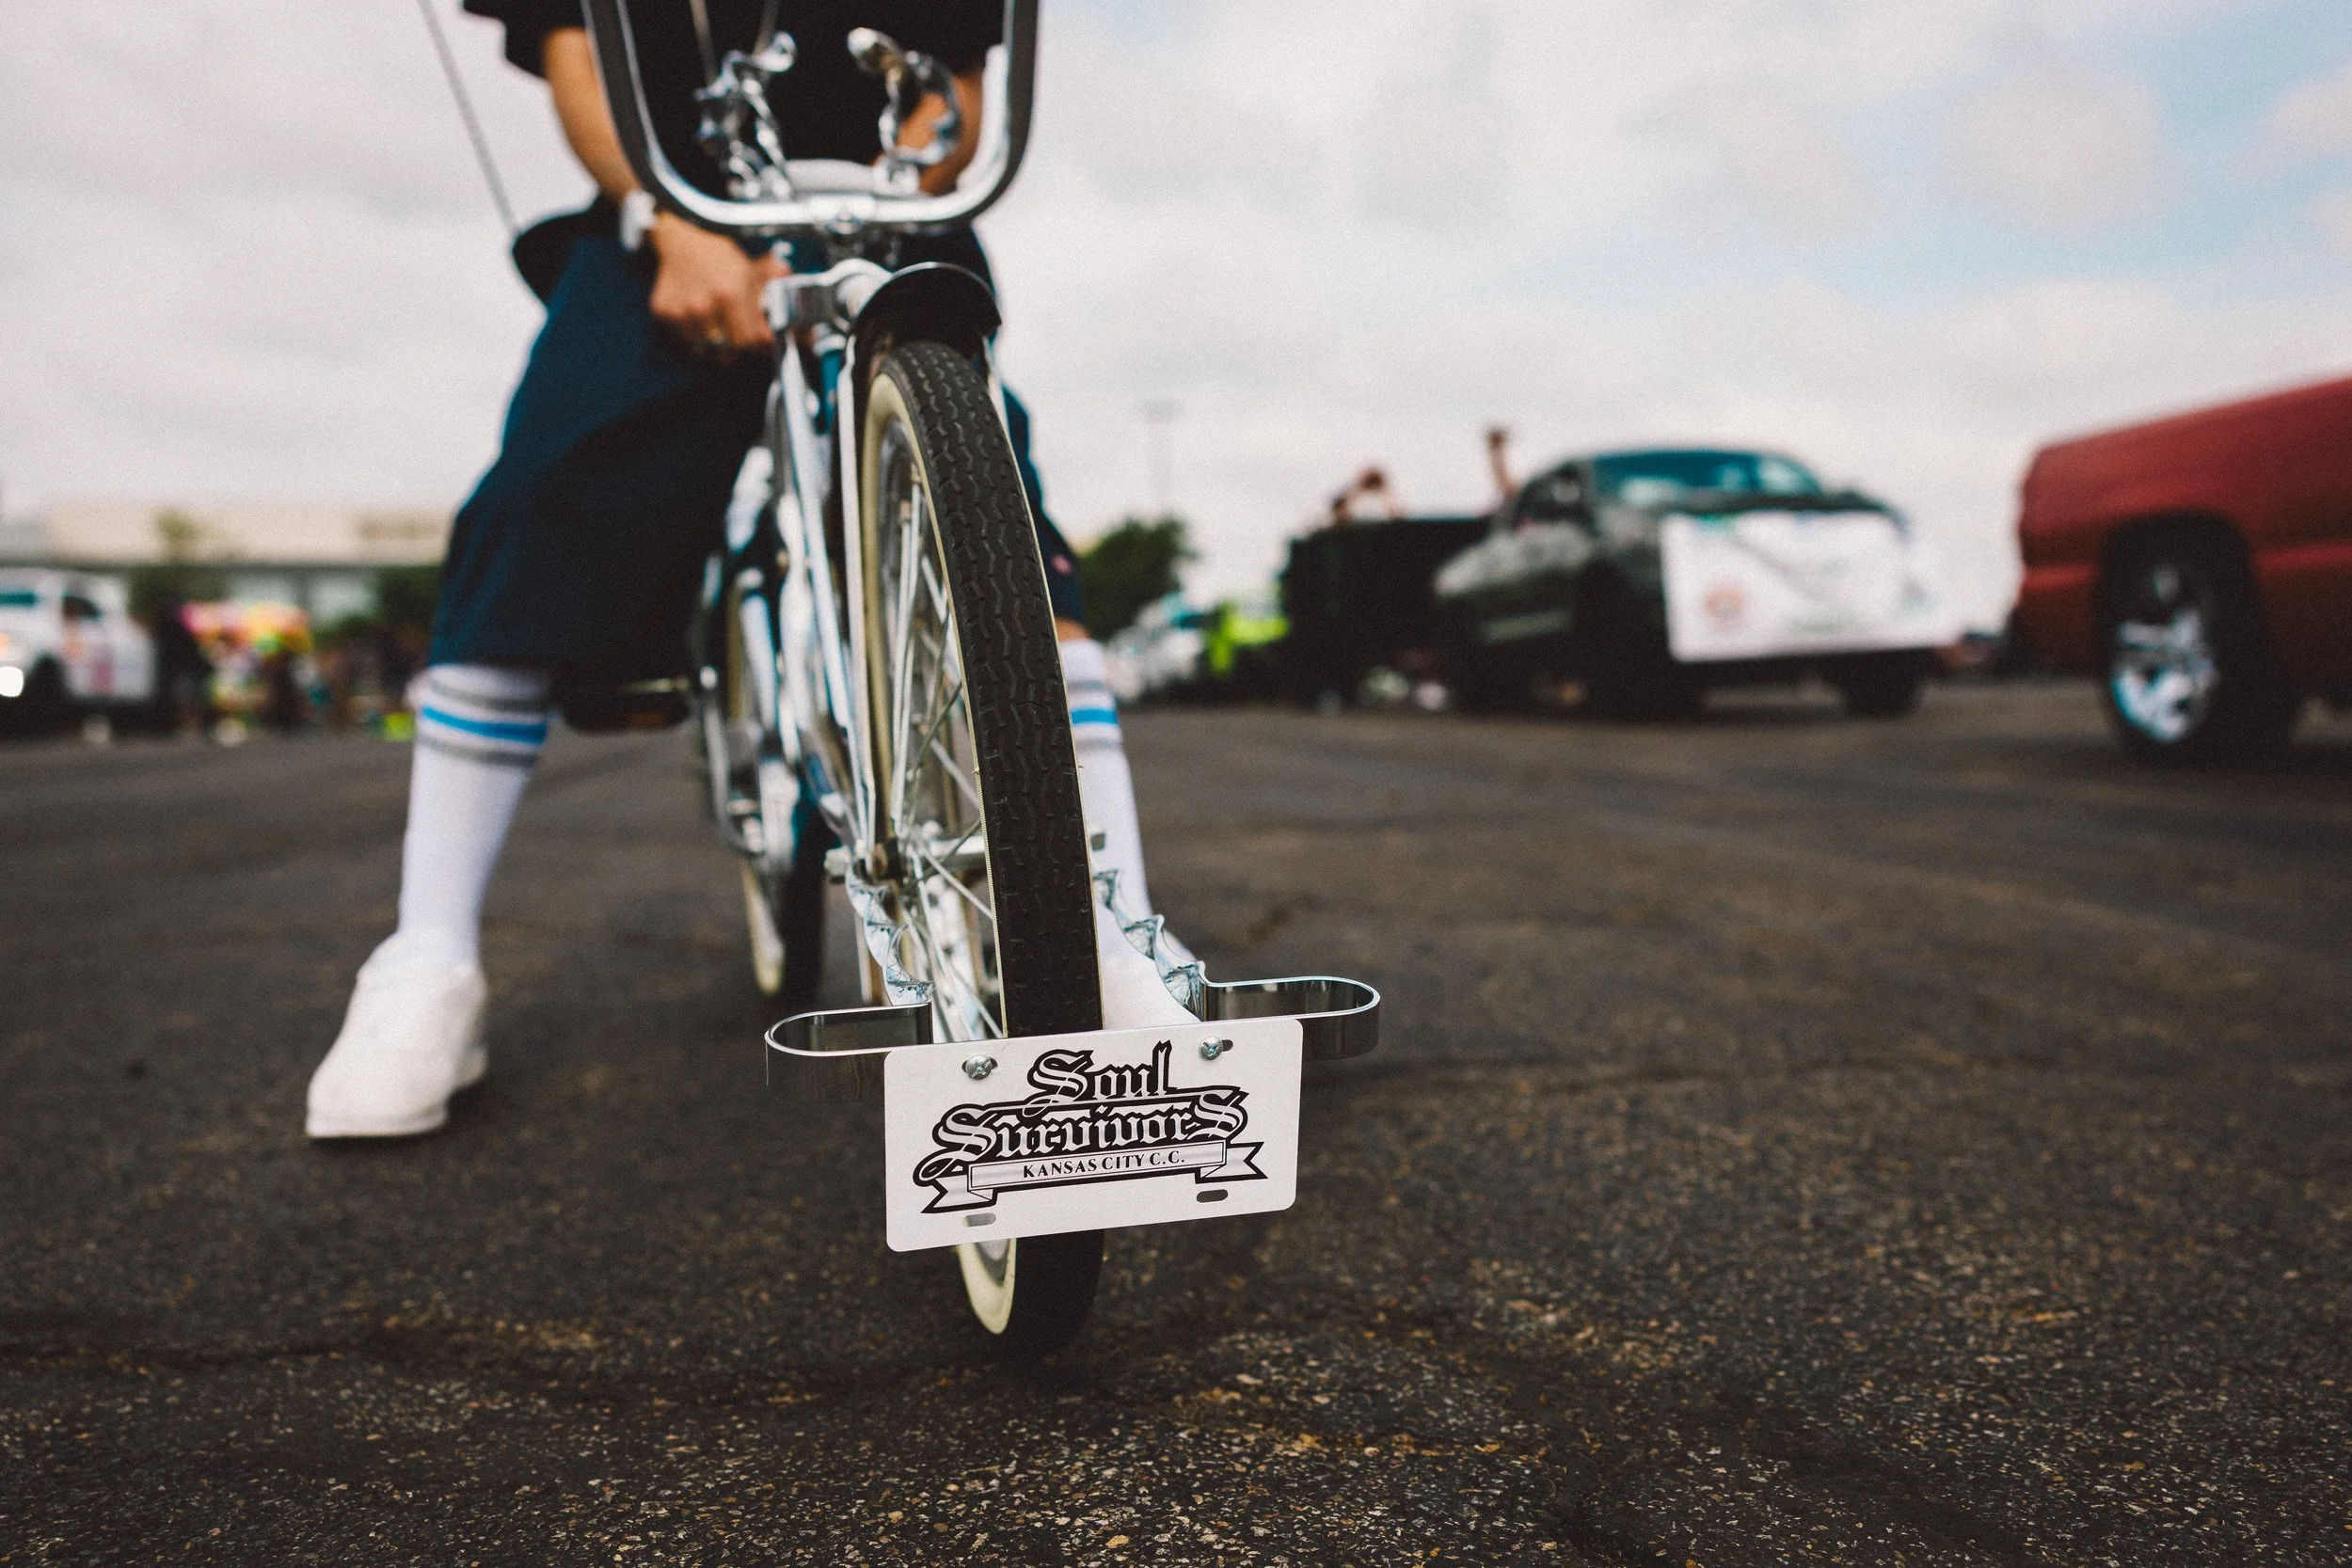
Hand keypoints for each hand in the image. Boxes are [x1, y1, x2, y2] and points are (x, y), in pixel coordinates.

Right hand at [647, 214, 786, 357]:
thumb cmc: (722, 256)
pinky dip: (693, 337)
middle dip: (739, 345)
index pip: (752, 341)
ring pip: (706, 351)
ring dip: (716, 344)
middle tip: (740, 331)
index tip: (760, 338)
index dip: (759, 342)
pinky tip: (699, 317)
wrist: (684, 238)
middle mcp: (704, 304)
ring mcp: (682, 311)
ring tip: (719, 323)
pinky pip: (684, 342)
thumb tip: (807, 328)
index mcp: (730, 293)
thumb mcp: (755, 269)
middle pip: (730, 351)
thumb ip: (779, 297)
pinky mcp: (663, 313)